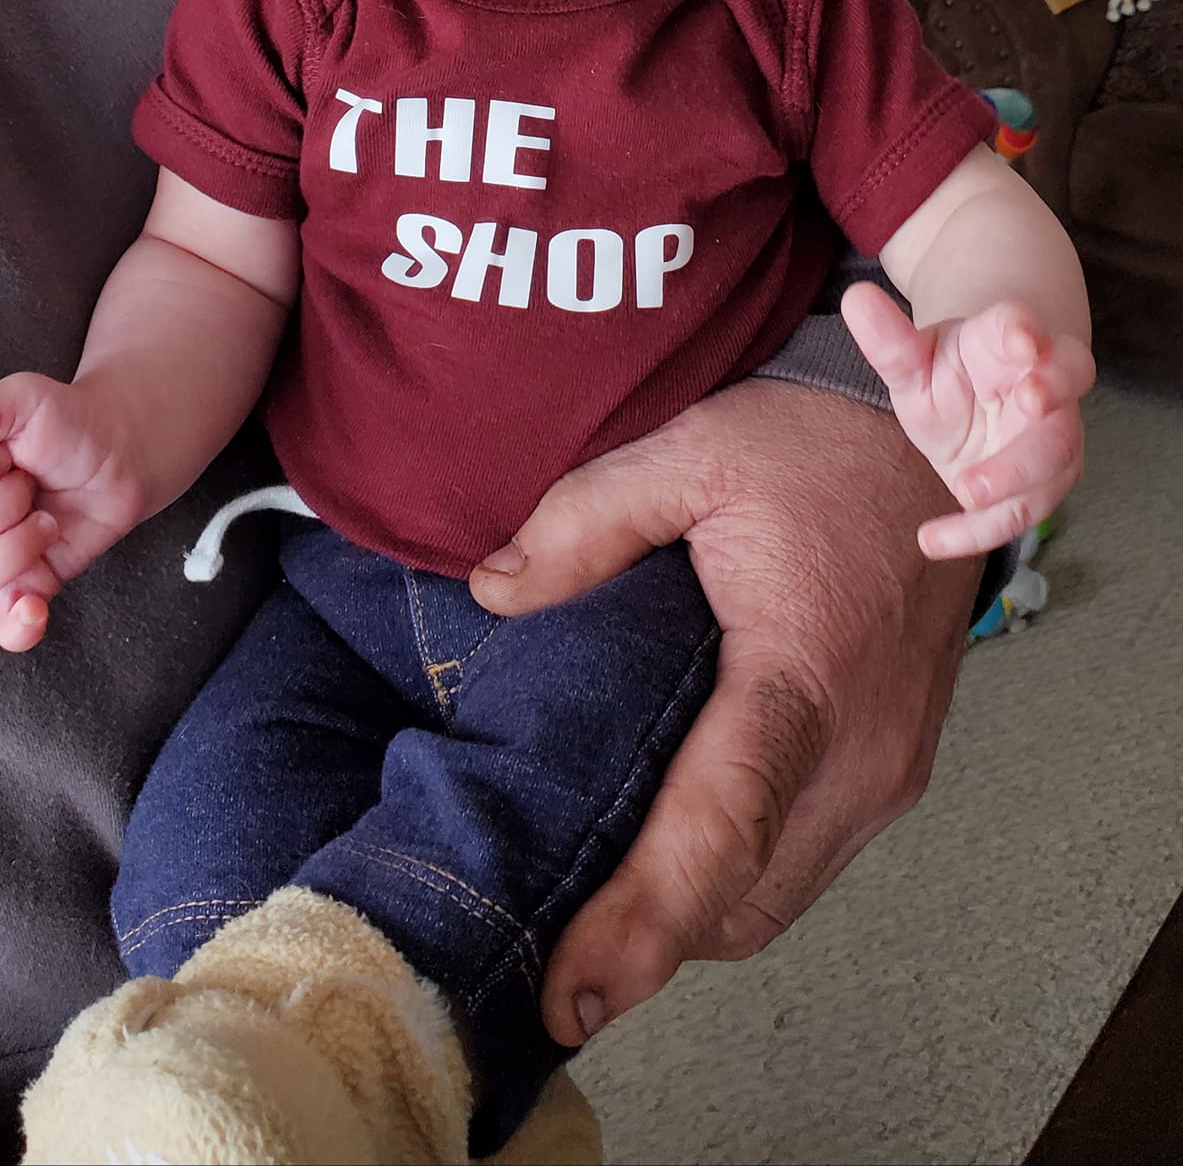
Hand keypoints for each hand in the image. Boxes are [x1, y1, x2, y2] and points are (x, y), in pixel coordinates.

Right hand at [0, 375, 143, 651]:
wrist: (123, 449)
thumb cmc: (69, 420)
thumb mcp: (23, 398)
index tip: (8, 449)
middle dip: (6, 501)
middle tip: (34, 478)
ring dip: (18, 546)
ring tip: (48, 519)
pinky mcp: (30, 581)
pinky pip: (6, 625)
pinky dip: (17, 625)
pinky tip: (32, 608)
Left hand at [469, 379, 980, 1045]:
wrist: (944, 443)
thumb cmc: (819, 447)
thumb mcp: (690, 454)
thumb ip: (586, 522)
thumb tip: (494, 591)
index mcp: (804, 673)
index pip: (722, 829)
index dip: (642, 925)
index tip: (569, 995)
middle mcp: (861, 748)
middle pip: (742, 899)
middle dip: (644, 940)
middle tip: (539, 949)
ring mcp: (890, 771)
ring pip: (775, 901)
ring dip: (691, 919)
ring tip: (592, 914)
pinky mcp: (898, 771)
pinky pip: (807, 865)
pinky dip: (737, 882)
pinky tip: (674, 855)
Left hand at [840, 285, 1093, 559]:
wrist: (977, 407)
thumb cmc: (948, 374)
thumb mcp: (912, 360)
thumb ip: (889, 339)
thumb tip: (853, 298)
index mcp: (1006, 340)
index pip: (1021, 325)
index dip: (1024, 329)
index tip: (1021, 336)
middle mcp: (1042, 382)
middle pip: (1066, 380)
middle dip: (1054, 391)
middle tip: (1034, 399)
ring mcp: (1053, 432)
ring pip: (1058, 452)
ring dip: (1021, 473)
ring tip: (969, 491)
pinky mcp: (1044, 483)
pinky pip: (1021, 510)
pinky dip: (978, 531)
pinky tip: (931, 541)